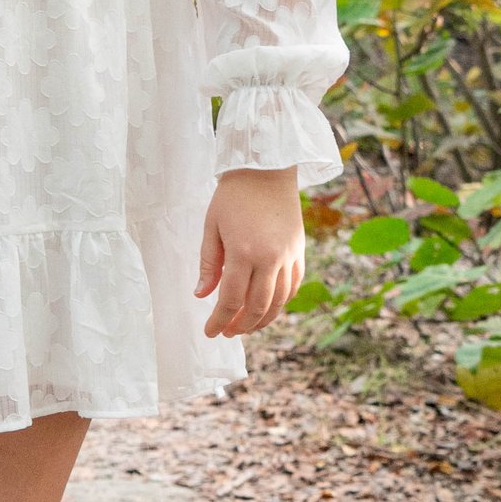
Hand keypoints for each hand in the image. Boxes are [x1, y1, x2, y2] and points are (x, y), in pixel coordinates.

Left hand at [195, 167, 303, 340]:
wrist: (267, 168)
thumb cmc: (233, 194)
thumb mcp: (212, 226)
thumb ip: (209, 264)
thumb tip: (201, 295)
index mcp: (243, 252)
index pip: (231, 300)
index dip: (220, 321)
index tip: (210, 332)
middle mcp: (270, 258)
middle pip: (257, 307)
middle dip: (241, 326)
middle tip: (227, 331)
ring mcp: (288, 256)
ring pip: (278, 302)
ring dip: (262, 320)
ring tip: (246, 325)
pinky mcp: (299, 251)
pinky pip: (293, 286)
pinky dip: (281, 302)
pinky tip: (268, 307)